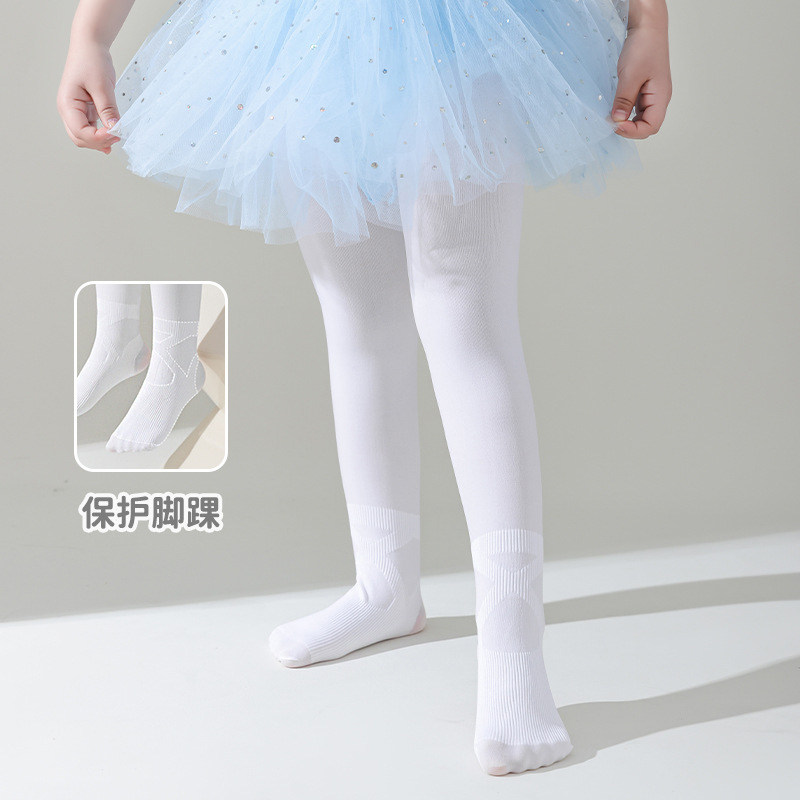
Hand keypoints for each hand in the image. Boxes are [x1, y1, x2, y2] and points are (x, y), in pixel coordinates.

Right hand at [57, 38, 120, 154]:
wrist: (90, 47)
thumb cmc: (91, 61)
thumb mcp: (102, 86)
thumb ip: (108, 109)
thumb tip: (115, 129)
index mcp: (67, 103)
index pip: (80, 131)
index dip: (98, 137)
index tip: (116, 133)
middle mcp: (68, 110)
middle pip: (80, 138)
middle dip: (98, 142)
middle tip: (118, 137)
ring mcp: (76, 111)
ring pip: (85, 136)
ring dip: (99, 141)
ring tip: (116, 137)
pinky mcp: (85, 110)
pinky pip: (91, 128)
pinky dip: (101, 134)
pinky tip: (111, 136)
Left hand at [611, 16, 671, 138]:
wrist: (647, 27)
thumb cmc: (644, 47)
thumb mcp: (630, 75)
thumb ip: (624, 100)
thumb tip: (617, 120)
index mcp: (661, 96)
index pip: (651, 126)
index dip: (633, 131)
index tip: (616, 124)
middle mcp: (659, 98)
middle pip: (647, 126)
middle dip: (629, 129)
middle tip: (611, 123)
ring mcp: (652, 95)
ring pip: (641, 119)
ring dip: (627, 122)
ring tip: (612, 117)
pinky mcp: (644, 90)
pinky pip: (636, 109)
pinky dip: (625, 113)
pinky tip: (616, 109)